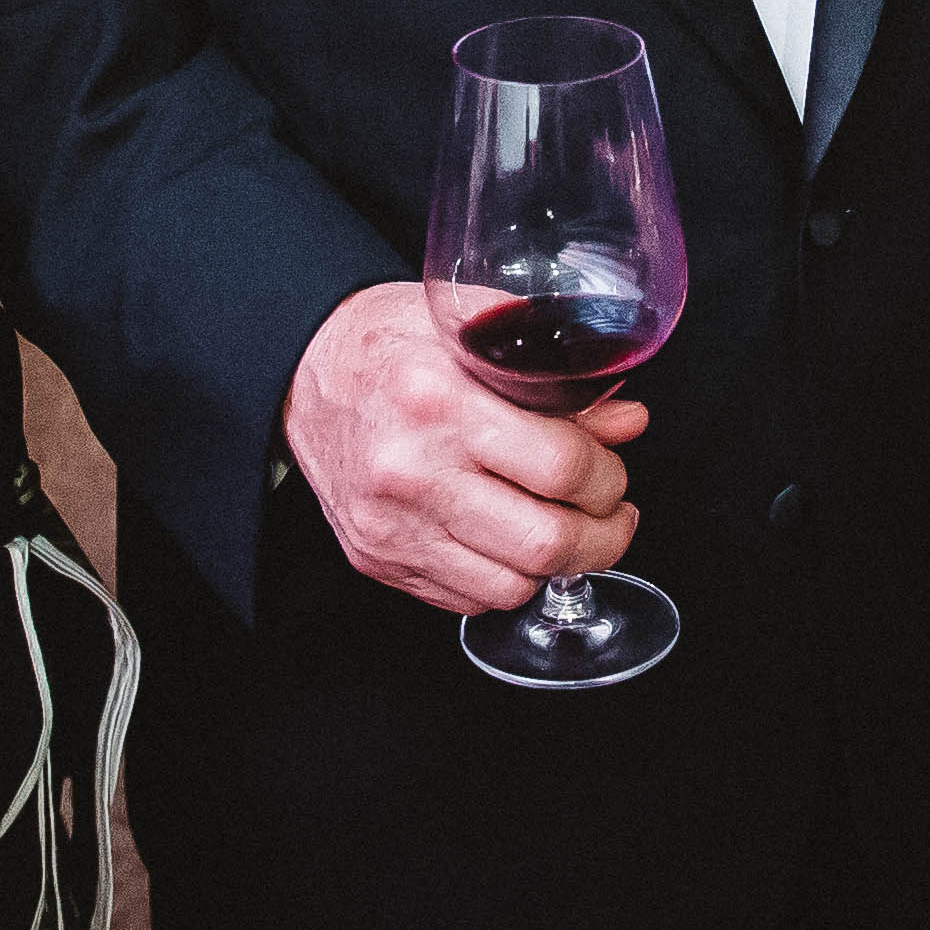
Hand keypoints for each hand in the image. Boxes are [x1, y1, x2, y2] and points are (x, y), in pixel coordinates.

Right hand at [282, 282, 644, 615]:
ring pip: (511, 585)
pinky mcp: (376, 559)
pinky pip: (468, 599)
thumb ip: (556, 379)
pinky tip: (511, 542)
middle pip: (543, 542)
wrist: (302, 372)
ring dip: (557, 566)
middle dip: (603, 537)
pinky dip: (505, 579)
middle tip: (612, 515)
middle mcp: (411, 470)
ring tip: (568, 530)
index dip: (609, 478)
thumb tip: (627, 422)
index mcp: (440, 399)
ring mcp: (390, 525)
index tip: (613, 472)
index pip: (560, 466)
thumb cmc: (392, 344)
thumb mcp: (475, 331)